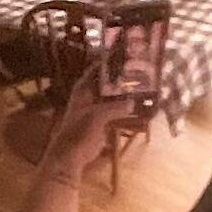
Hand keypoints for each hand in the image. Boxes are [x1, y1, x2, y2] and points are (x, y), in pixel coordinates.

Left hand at [39, 67, 137, 183]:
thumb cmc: (79, 133)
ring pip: (111, 98)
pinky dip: (123, 111)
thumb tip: (133, 103)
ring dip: (123, 95)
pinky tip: (136, 109)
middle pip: (106, 83)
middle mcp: (88, 96)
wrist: (70, 156)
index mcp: (83, 89)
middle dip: (120, 79)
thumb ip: (115, 108)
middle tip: (139, 72)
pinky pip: (115, 113)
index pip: (97, 69)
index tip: (124, 55)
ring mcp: (94, 110)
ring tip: (141, 89)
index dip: (108, 62)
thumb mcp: (98, 116)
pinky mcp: (100, 124)